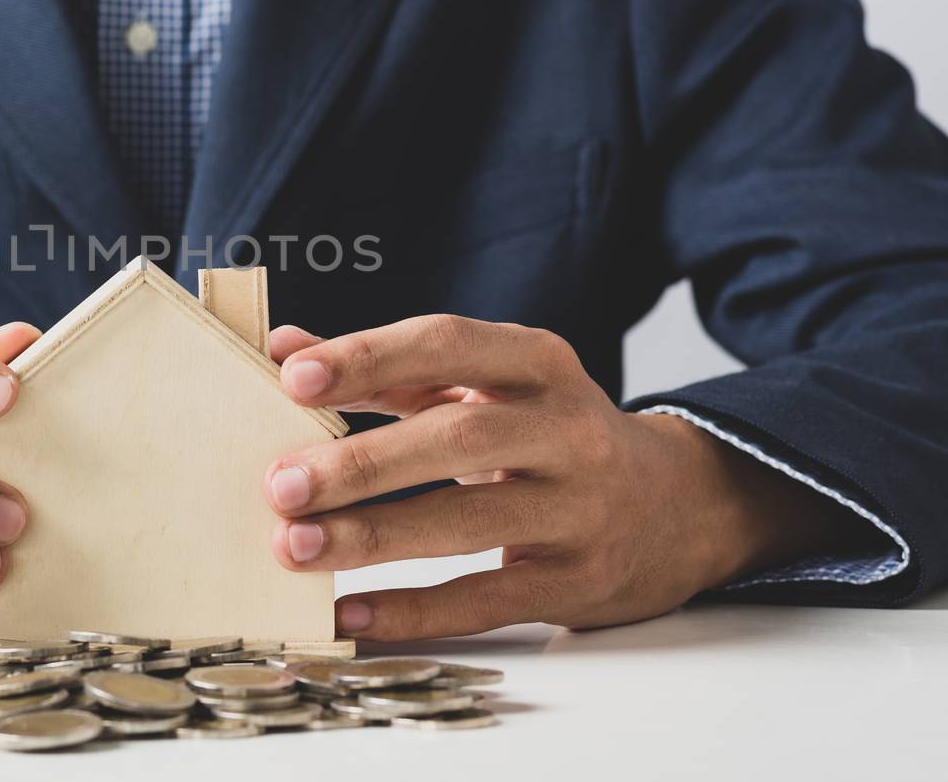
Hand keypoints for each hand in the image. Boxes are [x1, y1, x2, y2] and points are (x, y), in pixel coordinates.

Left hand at [263, 317, 876, 640]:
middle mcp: (568, 428)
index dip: (370, 357)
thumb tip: (282, 347)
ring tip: (295, 546)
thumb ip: (387, 369)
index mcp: (537, 362)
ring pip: (471, 521)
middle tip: (282, 483)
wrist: (676, 505)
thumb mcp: (484, 385)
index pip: (447, 345)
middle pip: (460, 439)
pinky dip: (414, 611)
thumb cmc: (545, 432)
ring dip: (374, 536)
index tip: (292, 376)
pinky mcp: (580, 580)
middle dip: (364, 463)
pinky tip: (348, 612)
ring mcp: (582, 508)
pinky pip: (487, 598)